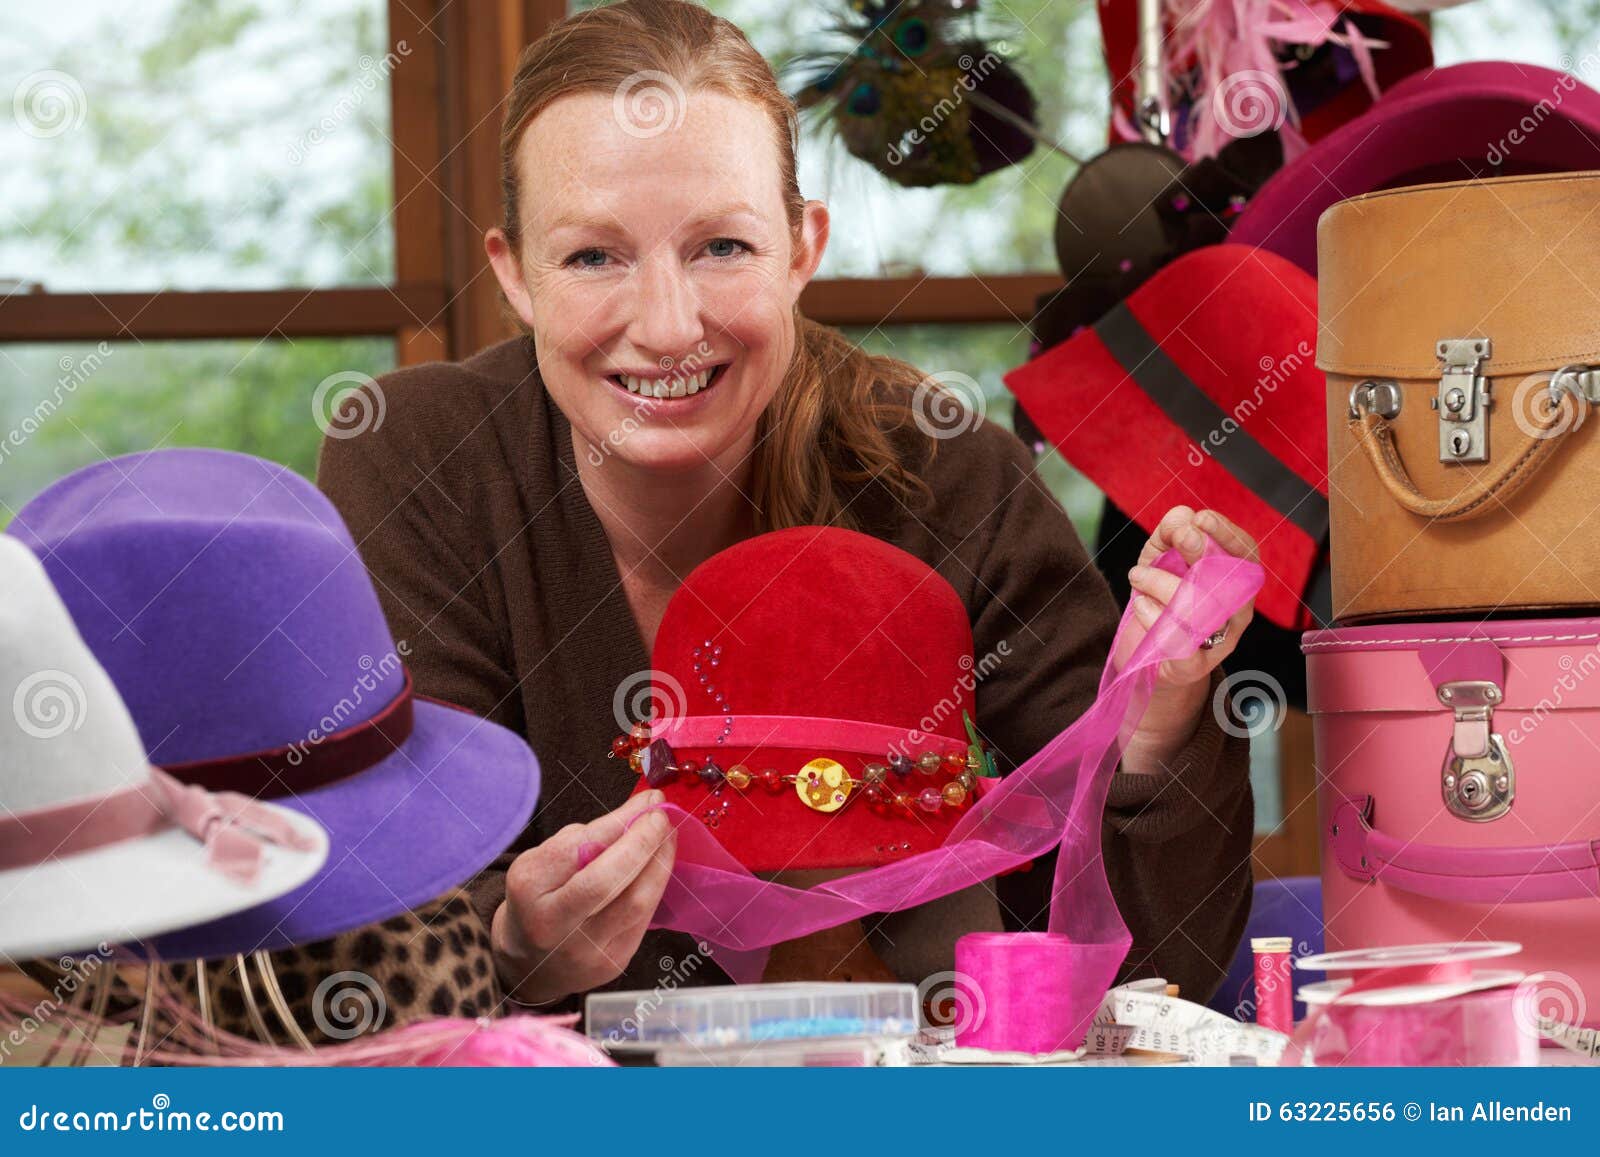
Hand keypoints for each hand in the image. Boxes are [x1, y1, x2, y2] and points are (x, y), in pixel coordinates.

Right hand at [492, 789, 676, 1006]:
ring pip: (636, 903)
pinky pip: (644, 918)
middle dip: (643, 842)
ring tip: (668, 837)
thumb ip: (585, 839)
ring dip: (660, 863)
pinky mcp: (613, 962)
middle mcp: (554, 924)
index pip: (578, 848)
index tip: (648, 800)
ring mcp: (585, 950)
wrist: (530, 963)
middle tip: (661, 816)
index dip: (620, 821)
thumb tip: (639, 812)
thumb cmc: (539, 899)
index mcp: (529, 887)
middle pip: (607, 881)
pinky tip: (659, 866)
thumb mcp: (544, 861)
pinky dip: (655, 886)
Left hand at [1121, 506, 1258, 771]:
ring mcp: (1218, 641)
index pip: (1247, 554)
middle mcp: (1236, 612)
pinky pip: (1179, 638)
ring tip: (1137, 576)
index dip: (1227, 534)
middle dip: (1202, 552)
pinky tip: (1141, 607)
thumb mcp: (1162, 562)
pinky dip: (1154, 616)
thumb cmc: (1161, 604)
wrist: (1147, 665)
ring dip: (1164, 582)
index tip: (1200, 518)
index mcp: (1236, 582)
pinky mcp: (1192, 665)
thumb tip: (1181, 513)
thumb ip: (1169, 535)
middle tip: (1175, 539)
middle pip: (1231, 579)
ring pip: (1202, 606)